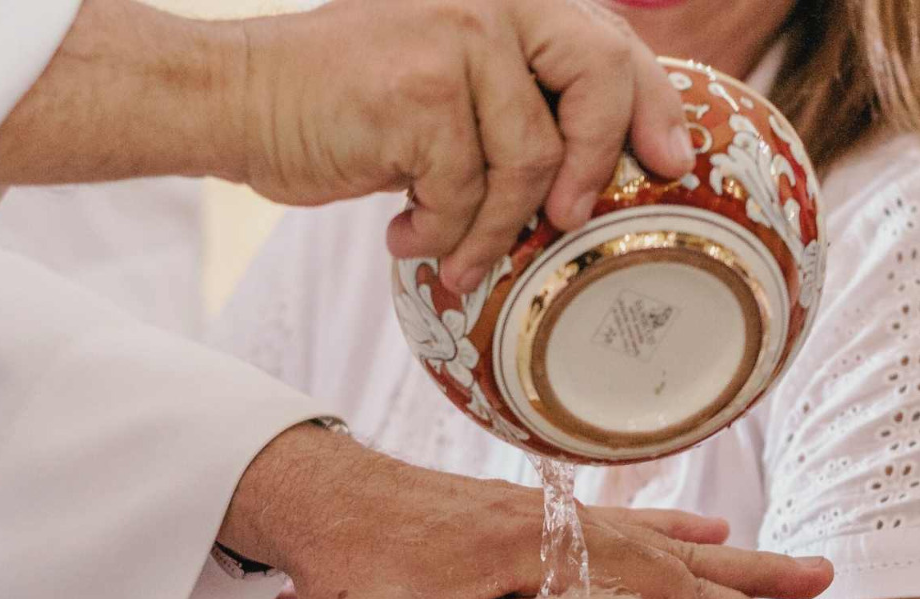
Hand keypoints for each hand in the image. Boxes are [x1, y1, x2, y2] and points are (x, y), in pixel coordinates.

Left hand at [219, 425, 833, 598]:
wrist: (321, 487)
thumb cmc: (347, 555)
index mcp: (534, 546)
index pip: (644, 586)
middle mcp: (562, 524)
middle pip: (684, 561)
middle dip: (756, 597)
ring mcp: (558, 518)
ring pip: (672, 541)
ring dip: (740, 563)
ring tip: (809, 576)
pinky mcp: (544, 521)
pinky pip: (632, 524)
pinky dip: (680, 533)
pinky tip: (714, 527)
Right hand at [240, 0, 693, 290]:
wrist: (244, 102)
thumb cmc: (349, 108)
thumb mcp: (446, 88)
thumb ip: (514, 103)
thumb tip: (591, 169)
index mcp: (505, 2)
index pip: (607, 41)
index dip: (652, 104)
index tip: (675, 161)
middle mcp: (487, 3)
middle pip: (596, 80)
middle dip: (596, 166)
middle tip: (567, 222)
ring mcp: (454, 38)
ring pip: (528, 163)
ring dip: (491, 230)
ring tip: (452, 252)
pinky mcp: (419, 91)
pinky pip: (467, 193)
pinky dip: (441, 233)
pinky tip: (405, 233)